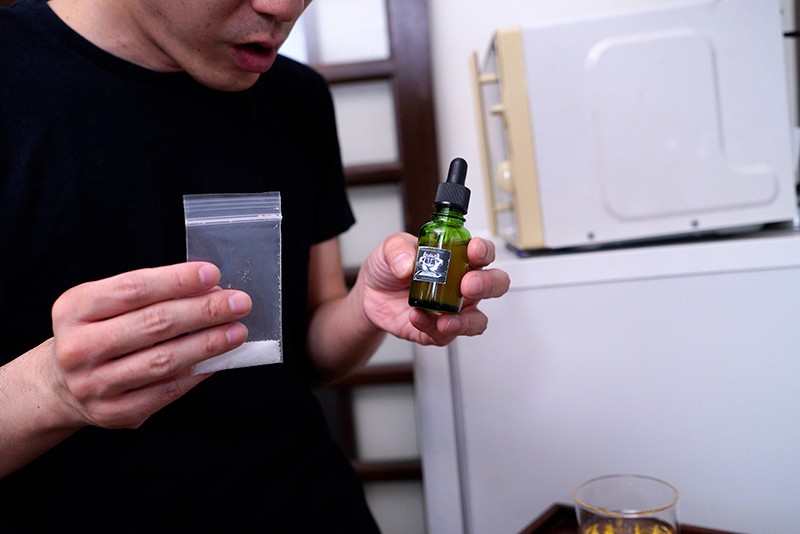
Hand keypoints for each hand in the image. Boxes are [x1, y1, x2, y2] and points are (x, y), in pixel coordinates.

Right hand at [49, 262, 251, 429]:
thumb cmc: (97, 333)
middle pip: (153, 324)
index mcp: (74, 310)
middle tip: (238, 302)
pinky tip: (218, 359)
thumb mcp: (104, 303)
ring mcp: (95, 384)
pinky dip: (198, 372)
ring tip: (237, 331)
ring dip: (208, 344)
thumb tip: (209, 287)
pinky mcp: (115, 412)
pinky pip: (166, 390)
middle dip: (203, 311)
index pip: (134, 289)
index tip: (213, 274)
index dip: (177, 280)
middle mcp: (79, 348)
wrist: (61, 385)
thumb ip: (149, 294)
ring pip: (163, 360)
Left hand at [358, 232, 509, 345]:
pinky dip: (431, 327)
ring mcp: (453, 309)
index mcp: (457, 258)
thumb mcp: (389, 248)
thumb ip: (398, 249)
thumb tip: (409, 264)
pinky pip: (445, 335)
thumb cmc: (390, 268)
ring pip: (477, 320)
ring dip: (466, 321)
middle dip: (487, 285)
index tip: (474, 251)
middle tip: (468, 285)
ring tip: (446, 319)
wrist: (371, 294)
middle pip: (494, 285)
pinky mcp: (438, 330)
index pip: (482, 253)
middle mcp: (461, 285)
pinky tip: (417, 317)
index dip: (484, 251)